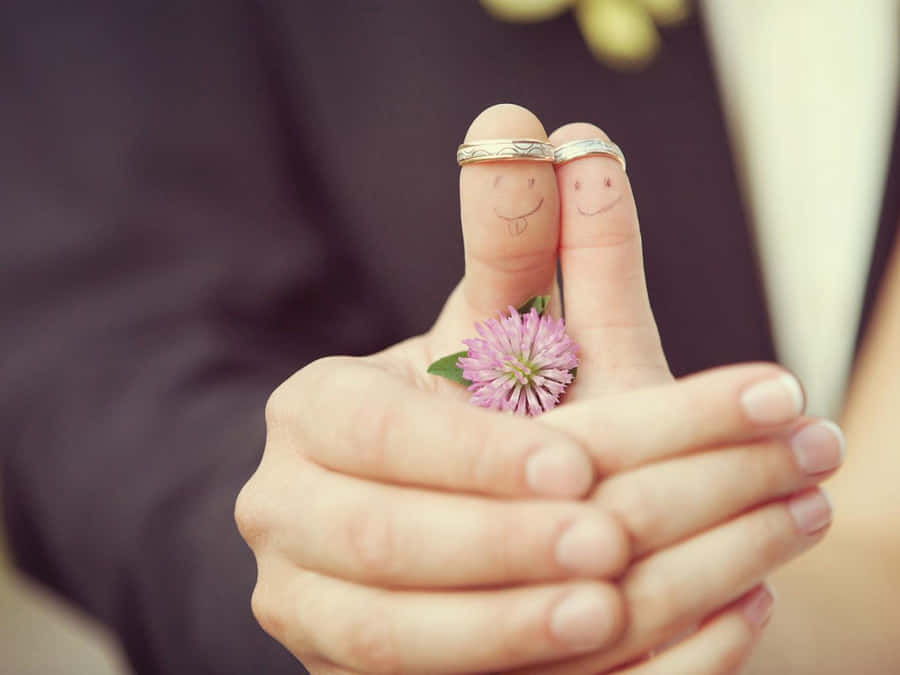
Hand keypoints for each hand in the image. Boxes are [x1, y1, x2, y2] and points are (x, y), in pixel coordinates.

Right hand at [235, 104, 842, 673]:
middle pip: (373, 542)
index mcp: (314, 415)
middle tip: (612, 545)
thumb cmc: (485, 409)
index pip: (371, 434)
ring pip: (379, 635)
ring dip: (497, 630)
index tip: (580, 468)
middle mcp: (287, 510)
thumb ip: (512, 245)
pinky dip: (495, 674)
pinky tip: (590, 657)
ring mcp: (305, 602)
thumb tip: (518, 126)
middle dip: (494, 546)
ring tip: (609, 615)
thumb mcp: (502, 331)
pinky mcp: (343, 670)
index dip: (469, 454)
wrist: (458, 512)